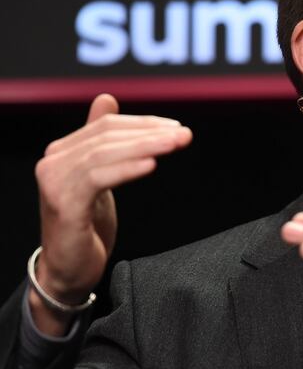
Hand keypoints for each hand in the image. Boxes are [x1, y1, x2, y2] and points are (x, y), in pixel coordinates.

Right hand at [30, 94, 191, 333]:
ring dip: (144, 146)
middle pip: (106, 136)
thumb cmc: (86, 223)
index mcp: (62, 152)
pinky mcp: (64, 205)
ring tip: (175, 144)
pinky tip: (152, 165)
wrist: (68, 270)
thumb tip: (107, 98)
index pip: (106, 126)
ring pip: (104, 154)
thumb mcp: (98, 177)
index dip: (143, 123)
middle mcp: (53, 162)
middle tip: (184, 134)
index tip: (176, 127)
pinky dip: (126, 169)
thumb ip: (101, 141)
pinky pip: (98, 179)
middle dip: (150, 133)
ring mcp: (55, 183)